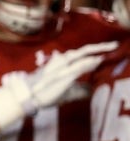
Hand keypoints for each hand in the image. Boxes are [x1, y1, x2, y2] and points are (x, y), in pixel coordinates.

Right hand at [0, 41, 117, 129]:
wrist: (27, 96)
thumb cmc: (43, 93)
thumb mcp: (64, 91)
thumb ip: (78, 88)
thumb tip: (90, 89)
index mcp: (61, 64)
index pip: (79, 55)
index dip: (94, 51)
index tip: (107, 49)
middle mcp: (61, 63)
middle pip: (82, 51)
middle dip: (99, 47)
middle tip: (113, 45)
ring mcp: (61, 69)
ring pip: (81, 56)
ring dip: (96, 51)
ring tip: (109, 48)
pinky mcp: (62, 76)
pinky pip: (77, 67)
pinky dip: (88, 63)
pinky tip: (98, 60)